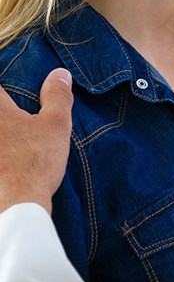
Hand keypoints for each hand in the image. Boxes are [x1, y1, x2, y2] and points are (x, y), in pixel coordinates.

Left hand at [0, 69, 72, 214]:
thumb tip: (60, 73)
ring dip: (7, 136)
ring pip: (0, 134)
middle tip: (19, 119)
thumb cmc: (35, 162)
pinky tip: (7, 163)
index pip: (0, 87)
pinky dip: (2, 157)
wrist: (13, 208)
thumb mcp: (56, 124)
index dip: (7, 88)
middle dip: (7, 113)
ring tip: (15, 144)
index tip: (16, 93)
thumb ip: (58, 95)